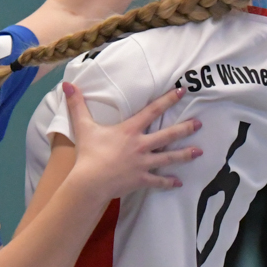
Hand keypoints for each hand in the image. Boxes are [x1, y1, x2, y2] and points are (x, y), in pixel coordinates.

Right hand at [66, 85, 200, 198]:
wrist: (90, 182)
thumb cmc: (88, 154)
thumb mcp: (83, 127)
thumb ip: (77, 105)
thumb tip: (67, 84)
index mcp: (130, 130)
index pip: (153, 111)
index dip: (168, 100)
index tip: (182, 91)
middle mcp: (141, 145)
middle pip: (168, 135)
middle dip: (185, 128)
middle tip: (199, 123)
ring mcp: (143, 163)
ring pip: (169, 158)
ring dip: (185, 154)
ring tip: (199, 151)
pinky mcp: (142, 180)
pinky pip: (158, 181)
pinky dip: (168, 182)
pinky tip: (178, 182)